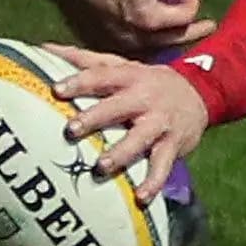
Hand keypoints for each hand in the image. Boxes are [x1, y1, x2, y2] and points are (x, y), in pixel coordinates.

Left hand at [41, 47, 210, 192]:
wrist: (200, 94)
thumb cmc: (148, 81)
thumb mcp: (123, 66)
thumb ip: (85, 60)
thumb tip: (45, 49)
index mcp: (130, 76)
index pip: (102, 76)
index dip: (79, 81)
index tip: (56, 89)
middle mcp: (145, 98)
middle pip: (118, 107)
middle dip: (95, 118)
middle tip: (71, 129)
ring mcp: (160, 123)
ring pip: (141, 139)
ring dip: (122, 153)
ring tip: (102, 167)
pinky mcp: (173, 145)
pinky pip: (163, 166)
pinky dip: (153, 182)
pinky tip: (141, 197)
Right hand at [48, 0, 209, 54]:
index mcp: (148, 16)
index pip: (183, 18)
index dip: (193, 4)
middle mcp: (136, 37)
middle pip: (174, 41)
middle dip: (193, 32)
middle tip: (209, 28)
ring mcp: (120, 44)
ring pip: (155, 50)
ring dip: (172, 41)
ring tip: (185, 35)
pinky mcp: (105, 45)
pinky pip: (136, 50)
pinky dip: (150, 45)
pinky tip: (156, 38)